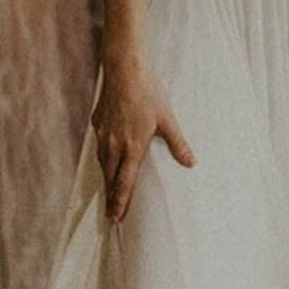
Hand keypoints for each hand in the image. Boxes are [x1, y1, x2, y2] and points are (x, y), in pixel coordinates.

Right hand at [92, 57, 194, 222]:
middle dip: (110, 198)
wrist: (124, 69)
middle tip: (111, 216)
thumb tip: (191, 163)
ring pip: (102, 163)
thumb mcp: (167, 119)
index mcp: (132, 147)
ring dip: (106, 179)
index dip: (120, 202)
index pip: (125, 183)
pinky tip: (106, 160)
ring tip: (108, 192)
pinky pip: (98, 147)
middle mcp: (114, 144)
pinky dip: (102, 158)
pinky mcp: (97, 123)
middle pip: (110, 178)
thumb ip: (178, 144)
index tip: (117, 218)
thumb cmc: (148, 93)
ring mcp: (103, 134)